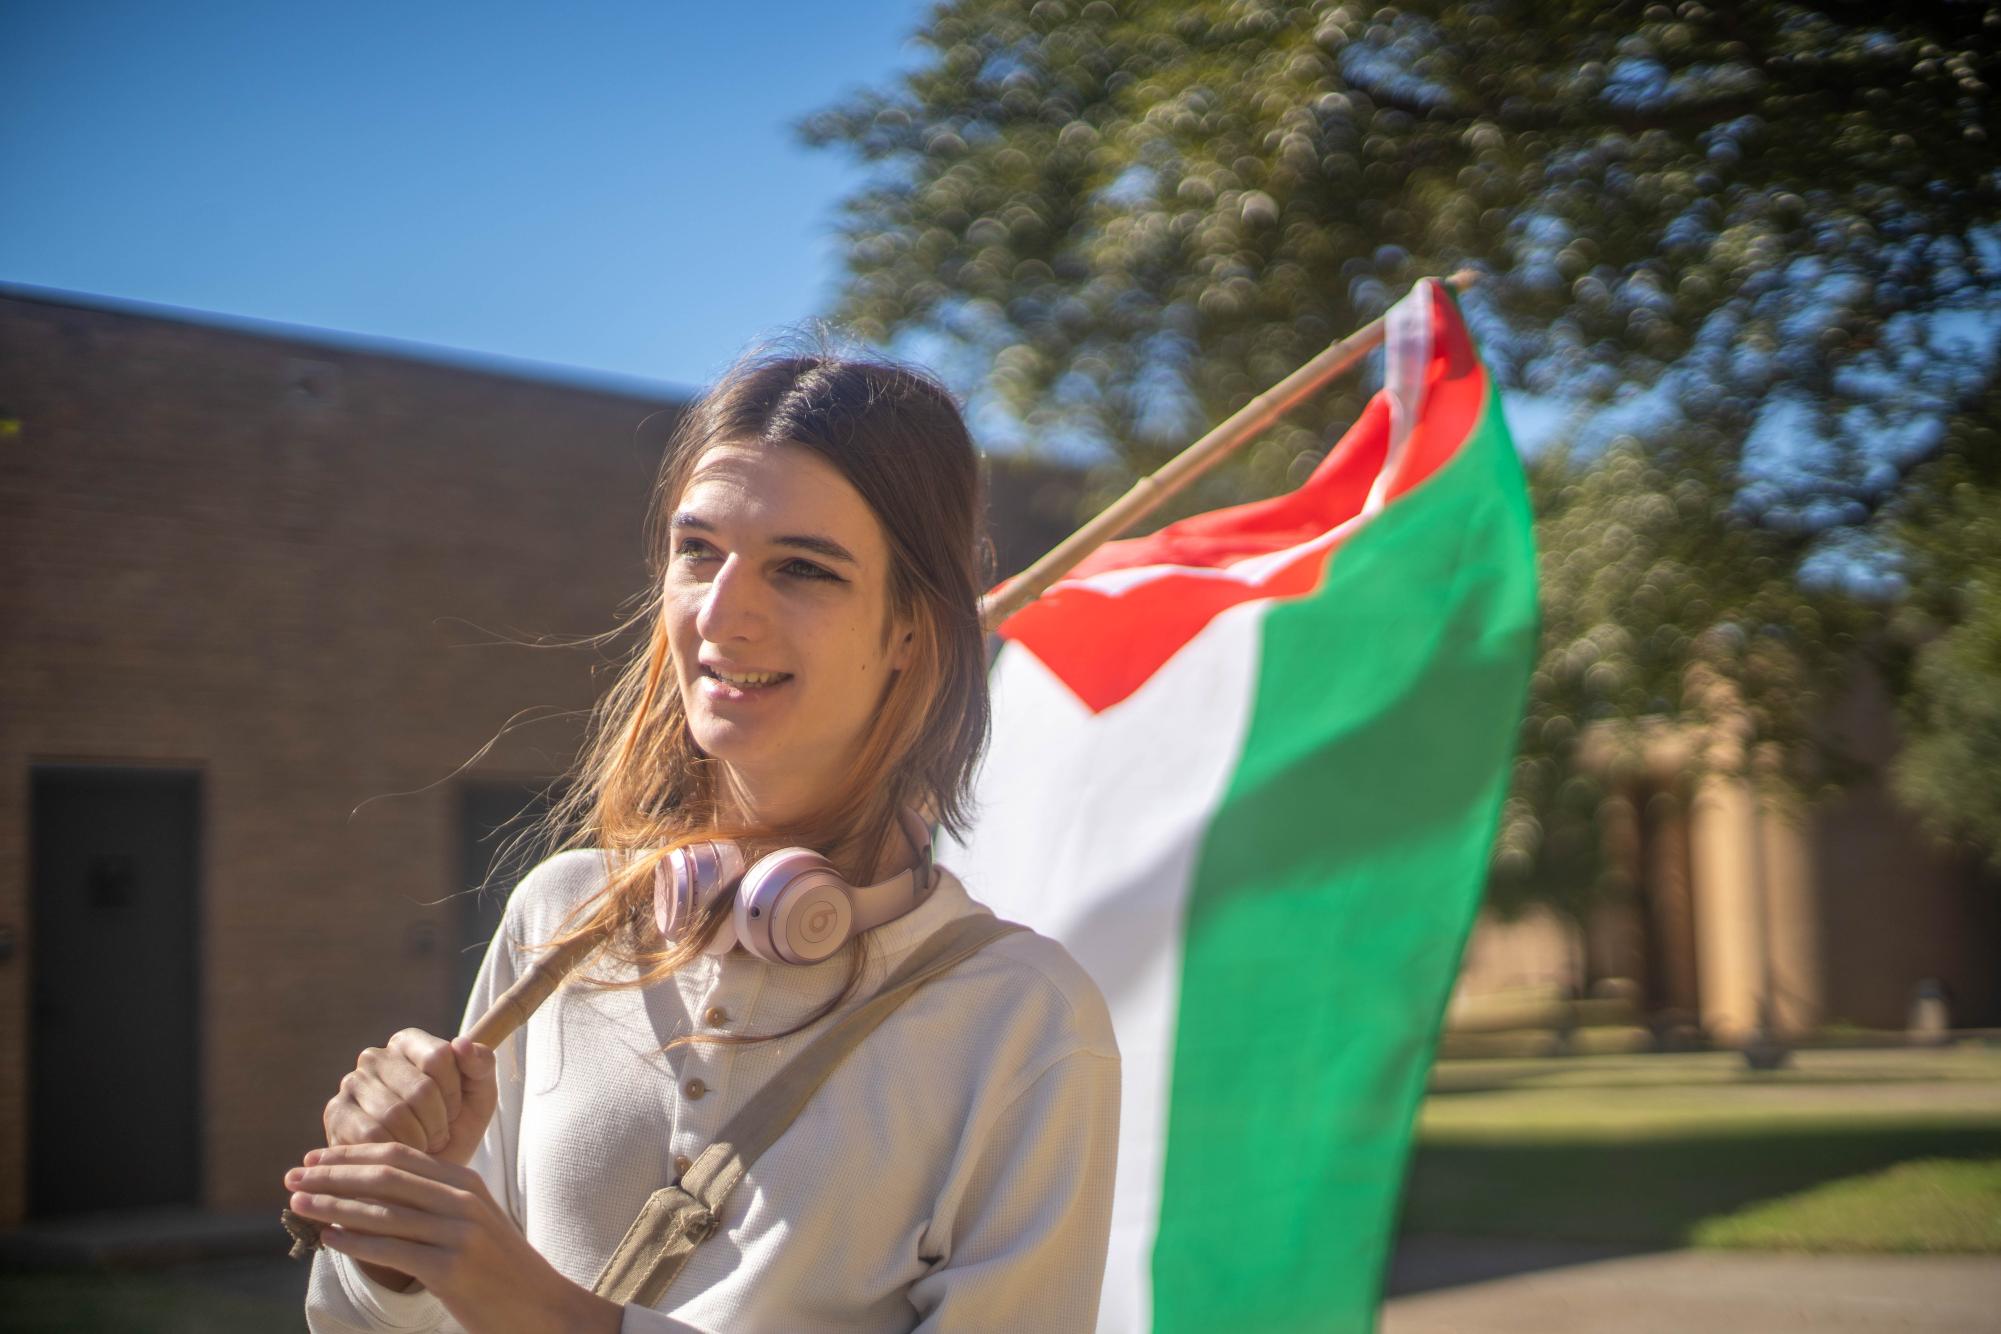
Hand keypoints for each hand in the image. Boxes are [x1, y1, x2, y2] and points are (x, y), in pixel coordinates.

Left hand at [286, 1142, 620, 1333]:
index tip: (314, 1158)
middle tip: (292, 1177)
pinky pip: (391, 1251)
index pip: (399, 1156)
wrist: (544, 1308)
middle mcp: (463, 1201)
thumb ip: (436, 1202)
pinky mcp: (451, 1270)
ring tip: (299, 1205)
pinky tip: (328, 1239)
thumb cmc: (501, 1269)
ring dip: (333, 1205)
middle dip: (332, 1174)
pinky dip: (354, 1243)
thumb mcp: (475, 1222)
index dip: (351, 1154)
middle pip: (385, 1177)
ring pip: (382, 1211)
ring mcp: (458, 1234)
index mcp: (467, 1183)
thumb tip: (373, 1193)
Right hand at [324, 1030, 496, 1166]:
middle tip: (437, 1137)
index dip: (454, 1093)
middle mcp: (375, 1056)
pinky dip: (394, 1151)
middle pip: (420, 1089)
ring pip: (396, 1114)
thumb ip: (481, 1064)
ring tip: (420, 1146)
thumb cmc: (454, 1128)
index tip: (454, 1109)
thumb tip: (462, 1044)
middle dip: (438, 1123)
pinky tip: (399, 1154)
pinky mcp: (335, 1114)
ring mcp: (351, 1083)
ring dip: (418, 1140)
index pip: (440, 1056)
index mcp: (410, 1042)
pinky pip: (372, 1135)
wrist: (421, 1174)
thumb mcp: (480, 1096)